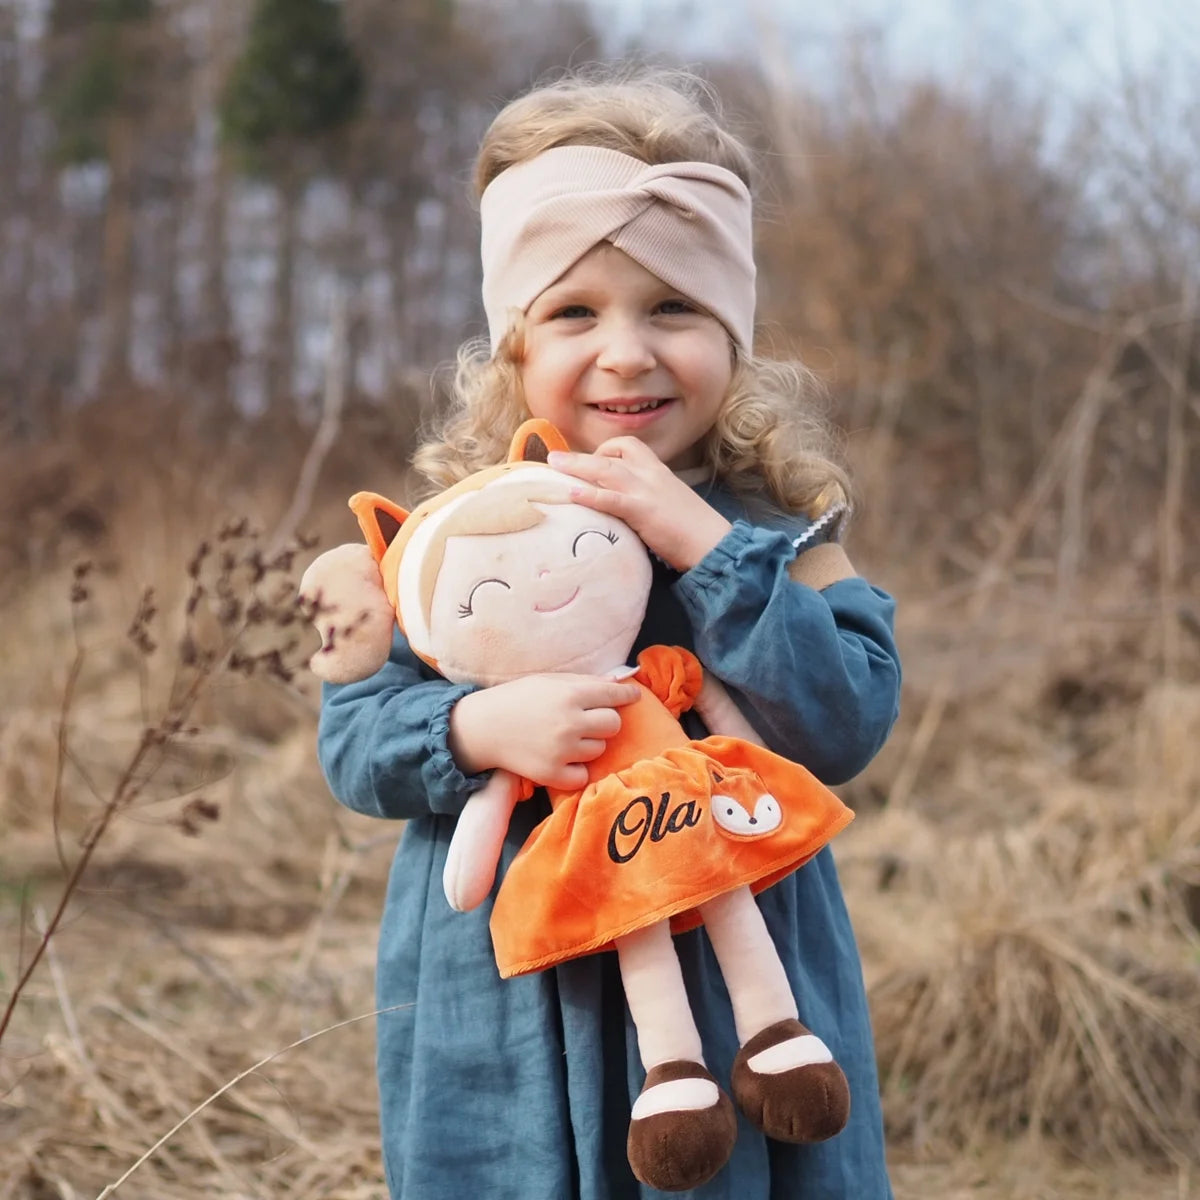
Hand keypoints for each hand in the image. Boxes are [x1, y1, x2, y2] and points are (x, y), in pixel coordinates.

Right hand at [448, 673, 640, 790]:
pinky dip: (576, 768)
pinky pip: (583, 775)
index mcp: (569, 694)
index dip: (626, 695)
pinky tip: (563, 758)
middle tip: (588, 720)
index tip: (633, 696)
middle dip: (604, 721)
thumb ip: (584, 682)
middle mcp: (569, 722)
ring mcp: (561, 750)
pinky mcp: (552, 774)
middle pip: (613, 724)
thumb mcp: (548, 681)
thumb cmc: (516, 699)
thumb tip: (619, 681)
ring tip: (567, 738)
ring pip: (599, 749)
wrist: (482, 728)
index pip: (612, 694)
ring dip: (589, 744)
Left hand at [547, 439, 731, 570]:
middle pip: (610, 456)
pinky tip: (572, 494)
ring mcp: (646, 491)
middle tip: (554, 459)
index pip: (628, 447)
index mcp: (658, 470)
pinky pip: (611, 499)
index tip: (589, 463)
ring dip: (576, 468)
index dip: (604, 451)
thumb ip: (648, 498)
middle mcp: (651, 474)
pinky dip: (590, 495)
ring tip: (553, 467)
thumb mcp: (669, 502)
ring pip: (606, 471)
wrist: (712, 542)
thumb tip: (625, 505)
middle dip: (579, 457)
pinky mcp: (643, 511)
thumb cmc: (693, 529)